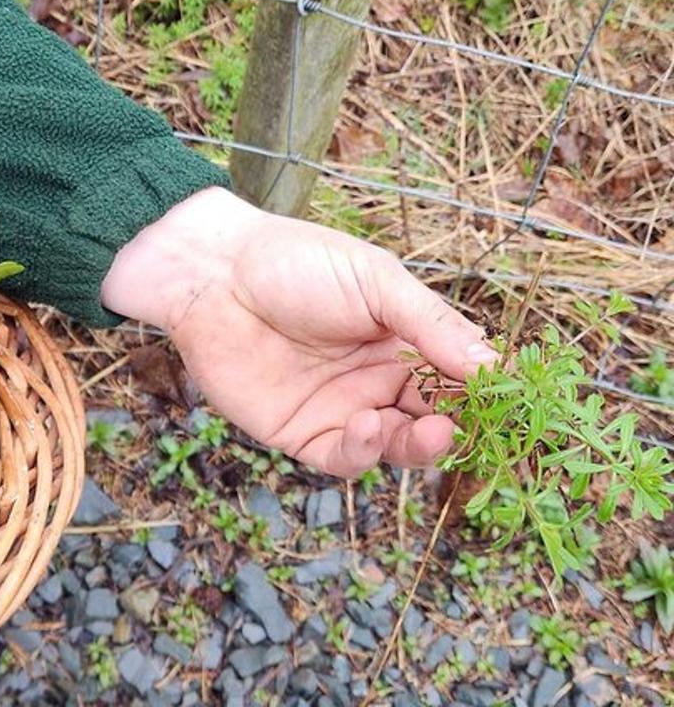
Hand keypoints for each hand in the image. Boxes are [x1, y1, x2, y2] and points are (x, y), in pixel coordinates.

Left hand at [101, 187, 496, 477]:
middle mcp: (376, 380)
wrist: (216, 274)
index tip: (505, 400)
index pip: (455, 379)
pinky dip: (364, 451)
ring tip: (431, 429)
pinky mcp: (300, 433)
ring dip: (418, 445)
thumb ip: (432, 325)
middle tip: (465, 423)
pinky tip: (368, 424)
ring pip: (395, 446)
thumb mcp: (376, 282)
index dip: (480, 394)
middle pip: (431, 419)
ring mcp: (340, 409)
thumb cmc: (296, 263)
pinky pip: (344, 458)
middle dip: (455, 427)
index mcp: (402, 341)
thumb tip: (494, 367)